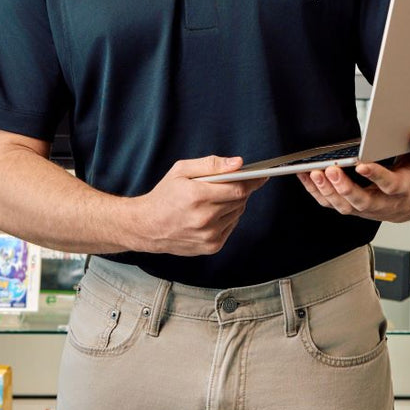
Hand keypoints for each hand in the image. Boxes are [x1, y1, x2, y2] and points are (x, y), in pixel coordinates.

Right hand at [133, 156, 267, 255]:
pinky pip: (231, 226)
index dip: (252, 180)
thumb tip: (238, 163)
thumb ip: (211, 164)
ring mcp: (209, 235)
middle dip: (241, 189)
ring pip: (238, 213)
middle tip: (236, 182)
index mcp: (197, 196)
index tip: (262, 174)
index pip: (237, 188)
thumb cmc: (164, 195)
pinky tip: (214, 212)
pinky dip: (228, 217)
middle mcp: (205, 218)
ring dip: (234, 204)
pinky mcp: (211, 246)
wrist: (147, 226)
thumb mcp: (182, 170)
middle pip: (240, 200)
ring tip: (217, 198)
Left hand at [297, 131, 409, 222]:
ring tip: (314, 173)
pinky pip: (333, 204)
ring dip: (328, 191)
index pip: (391, 186)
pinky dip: (318, 192)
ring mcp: (368, 208)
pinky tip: (306, 177)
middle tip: (330, 171)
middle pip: (363, 202)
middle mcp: (386, 203)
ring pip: (345, 207)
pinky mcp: (355, 207)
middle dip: (345, 188)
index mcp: (406, 189)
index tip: (362, 165)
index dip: (377, 177)